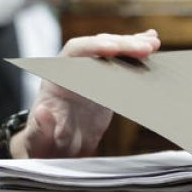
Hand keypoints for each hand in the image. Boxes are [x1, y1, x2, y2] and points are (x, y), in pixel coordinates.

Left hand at [11, 29, 160, 158]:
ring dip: (132, 45)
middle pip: (97, 47)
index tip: (111, 48)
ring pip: (112, 51)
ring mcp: (90, 74)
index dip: (92, 47)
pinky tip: (152, 45)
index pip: (73, 52)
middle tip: (144, 48)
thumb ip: (39, 128)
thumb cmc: (43, 141)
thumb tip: (42, 113)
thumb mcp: (38, 139)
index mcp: (56, 77)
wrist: (55, 147)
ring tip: (153, 44)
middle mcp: (73, 69)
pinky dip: (135, 53)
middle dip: (121, 45)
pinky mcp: (105, 82)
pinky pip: (121, 63)